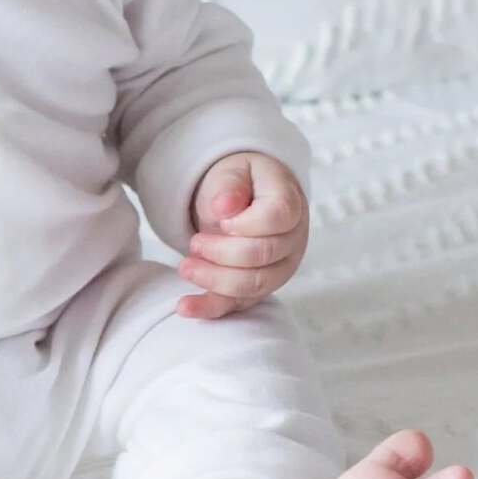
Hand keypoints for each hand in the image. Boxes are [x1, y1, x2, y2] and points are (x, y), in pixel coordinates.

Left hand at [175, 150, 308, 318]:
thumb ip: (230, 185)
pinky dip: (210, 307)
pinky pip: (238, 304)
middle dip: (222, 253)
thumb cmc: (241, 181)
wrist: (243, 197)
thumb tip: (224, 207)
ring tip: (185, 267)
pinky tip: (185, 307)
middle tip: (194, 243)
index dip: (246, 223)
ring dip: (214, 279)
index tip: (220, 219)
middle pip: (263, 255)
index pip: (277, 217)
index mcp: (290, 202)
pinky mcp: (259, 287)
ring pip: (253, 285)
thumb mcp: (233, 171)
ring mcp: (279, 267)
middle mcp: (292, 239)